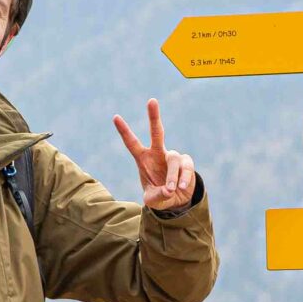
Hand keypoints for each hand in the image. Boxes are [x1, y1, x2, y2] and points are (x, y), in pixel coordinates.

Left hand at [113, 99, 197, 213]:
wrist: (177, 201)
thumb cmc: (160, 195)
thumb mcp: (153, 199)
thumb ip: (156, 196)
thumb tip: (168, 189)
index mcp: (144, 159)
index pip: (132, 143)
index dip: (124, 131)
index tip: (115, 117)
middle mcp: (158, 154)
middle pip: (157, 132)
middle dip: (154, 117)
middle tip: (152, 100)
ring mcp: (173, 157)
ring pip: (173, 160)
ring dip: (172, 177)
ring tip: (170, 189)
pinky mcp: (186, 163)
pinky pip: (185, 167)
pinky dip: (183, 178)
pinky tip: (181, 187)